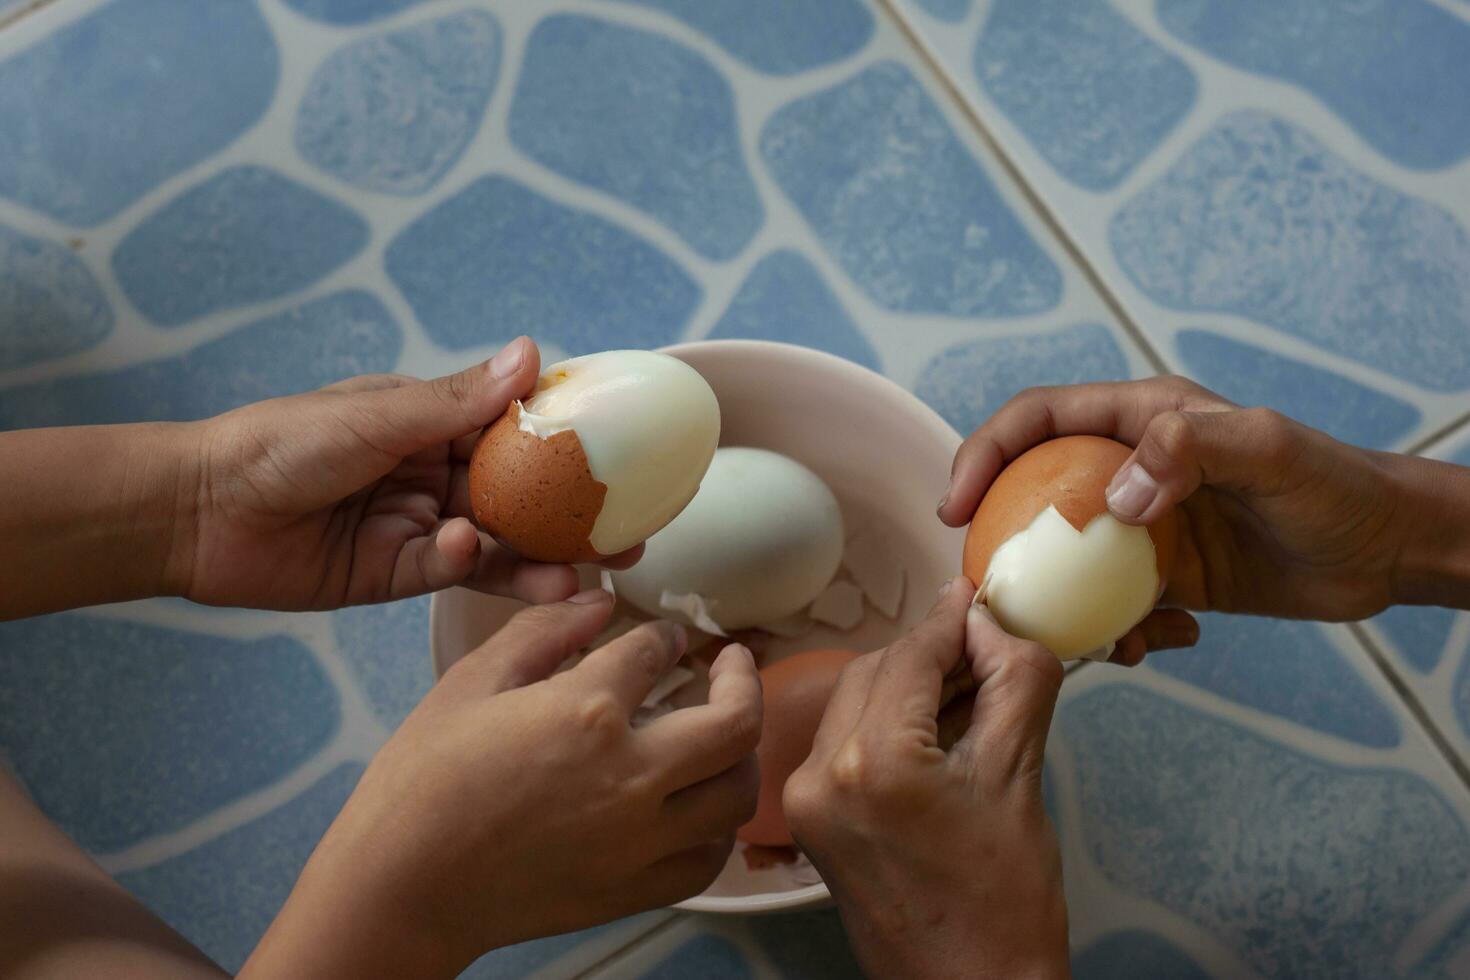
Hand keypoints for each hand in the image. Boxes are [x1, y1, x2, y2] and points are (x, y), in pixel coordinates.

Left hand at [179, 337, 639, 610]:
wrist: (202, 511)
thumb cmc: (284, 441)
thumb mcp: (378, 414)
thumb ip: (459, 400)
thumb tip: (533, 351)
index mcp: (434, 424)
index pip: (517, 431)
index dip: (570, 443)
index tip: (626, 455)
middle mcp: (437, 474)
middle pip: (522, 496)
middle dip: (573, 516)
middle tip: (631, 536)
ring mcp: (421, 526)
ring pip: (499, 544)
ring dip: (541, 558)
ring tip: (588, 573)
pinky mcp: (397, 574)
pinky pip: (451, 573)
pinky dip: (468, 565)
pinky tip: (470, 553)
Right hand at [244, 590, 761, 977]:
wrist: (399, 889)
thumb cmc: (422, 782)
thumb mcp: (472, 681)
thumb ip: (543, 631)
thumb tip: (598, 602)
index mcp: (587, 712)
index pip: (656, 653)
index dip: (663, 636)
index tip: (664, 637)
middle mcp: (631, 776)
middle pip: (735, 723)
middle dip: (743, 681)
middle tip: (732, 664)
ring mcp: (639, 841)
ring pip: (738, 793)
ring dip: (741, 753)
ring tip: (722, 732)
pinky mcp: (632, 889)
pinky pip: (708, 858)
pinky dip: (717, 826)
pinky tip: (697, 805)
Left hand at [784, 578, 1068, 979]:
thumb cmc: (1004, 902)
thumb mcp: (1020, 777)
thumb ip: (1013, 681)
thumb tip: (993, 623)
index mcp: (870, 764)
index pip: (908, 656)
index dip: (950, 621)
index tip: (978, 599)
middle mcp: (819, 776)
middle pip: (875, 672)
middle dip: (931, 655)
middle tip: (988, 650)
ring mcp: (805, 801)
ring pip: (856, 702)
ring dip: (909, 687)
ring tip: (972, 695)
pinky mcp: (809, 820)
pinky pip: (845, 741)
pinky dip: (889, 723)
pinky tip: (938, 731)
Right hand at [939, 377, 1444, 653]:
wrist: (1385, 551)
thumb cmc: (1333, 485)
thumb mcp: (1266, 450)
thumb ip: (1189, 449)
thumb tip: (1116, 496)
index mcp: (1138, 418)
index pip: (1036, 421)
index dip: (984, 454)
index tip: (958, 507)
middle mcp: (1130, 468)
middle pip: (1033, 492)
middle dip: (1000, 539)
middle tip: (986, 589)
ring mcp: (1144, 526)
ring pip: (1066, 560)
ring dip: (1056, 602)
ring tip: (1072, 638)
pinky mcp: (1165, 577)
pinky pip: (1111, 605)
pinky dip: (1116, 631)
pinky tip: (1151, 645)